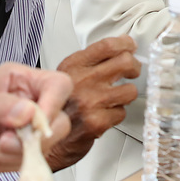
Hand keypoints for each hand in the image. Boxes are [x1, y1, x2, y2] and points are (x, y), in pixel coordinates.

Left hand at [0, 63, 72, 180]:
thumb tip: (28, 112)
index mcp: (19, 81)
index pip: (58, 86)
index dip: (54, 104)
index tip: (35, 121)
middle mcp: (27, 105)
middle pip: (58, 122)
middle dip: (31, 138)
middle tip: (4, 140)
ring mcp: (23, 133)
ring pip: (41, 149)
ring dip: (7, 154)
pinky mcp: (15, 156)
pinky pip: (23, 166)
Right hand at [50, 37, 139, 170]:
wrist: (44, 136)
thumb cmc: (58, 107)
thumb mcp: (66, 75)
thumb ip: (90, 61)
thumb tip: (120, 46)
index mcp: (73, 66)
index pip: (107, 46)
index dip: (125, 44)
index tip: (130, 46)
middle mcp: (82, 81)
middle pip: (125, 62)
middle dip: (134, 67)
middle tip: (133, 71)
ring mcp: (90, 102)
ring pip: (130, 90)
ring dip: (127, 94)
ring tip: (117, 97)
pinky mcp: (97, 122)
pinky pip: (122, 113)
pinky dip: (116, 114)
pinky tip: (105, 114)